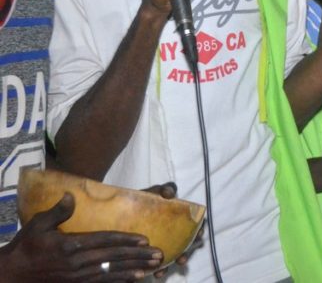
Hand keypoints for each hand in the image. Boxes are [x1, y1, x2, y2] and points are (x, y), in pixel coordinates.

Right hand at [0, 193, 162, 281]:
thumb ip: (57, 211)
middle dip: (137, 256)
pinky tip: (135, 280)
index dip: (125, 240)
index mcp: (70, 245)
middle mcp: (77, 263)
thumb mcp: (37, 225)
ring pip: (111, 273)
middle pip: (113, 258)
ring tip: (153, 267)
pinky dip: (120, 282)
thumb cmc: (26, 246)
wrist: (13, 274)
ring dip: (134, 270)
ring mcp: (77, 277)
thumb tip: (71, 195)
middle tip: (158, 254)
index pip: (104, 241)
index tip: (144, 239)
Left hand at [140, 183, 198, 276]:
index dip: (200, 229)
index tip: (198, 234)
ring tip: (171, 267)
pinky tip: (156, 274)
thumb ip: (162, 189)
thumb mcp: (152, 192)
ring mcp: (167, 241)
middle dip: (189, 250)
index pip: (196, 222)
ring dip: (176, 261)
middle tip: (184, 258)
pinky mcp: (153, 251)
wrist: (121, 212)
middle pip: (189, 241)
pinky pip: (161, 263)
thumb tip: (169, 193)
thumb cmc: (142, 200)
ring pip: (177, 253)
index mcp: (180, 215)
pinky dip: (161, 270)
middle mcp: (177, 229)